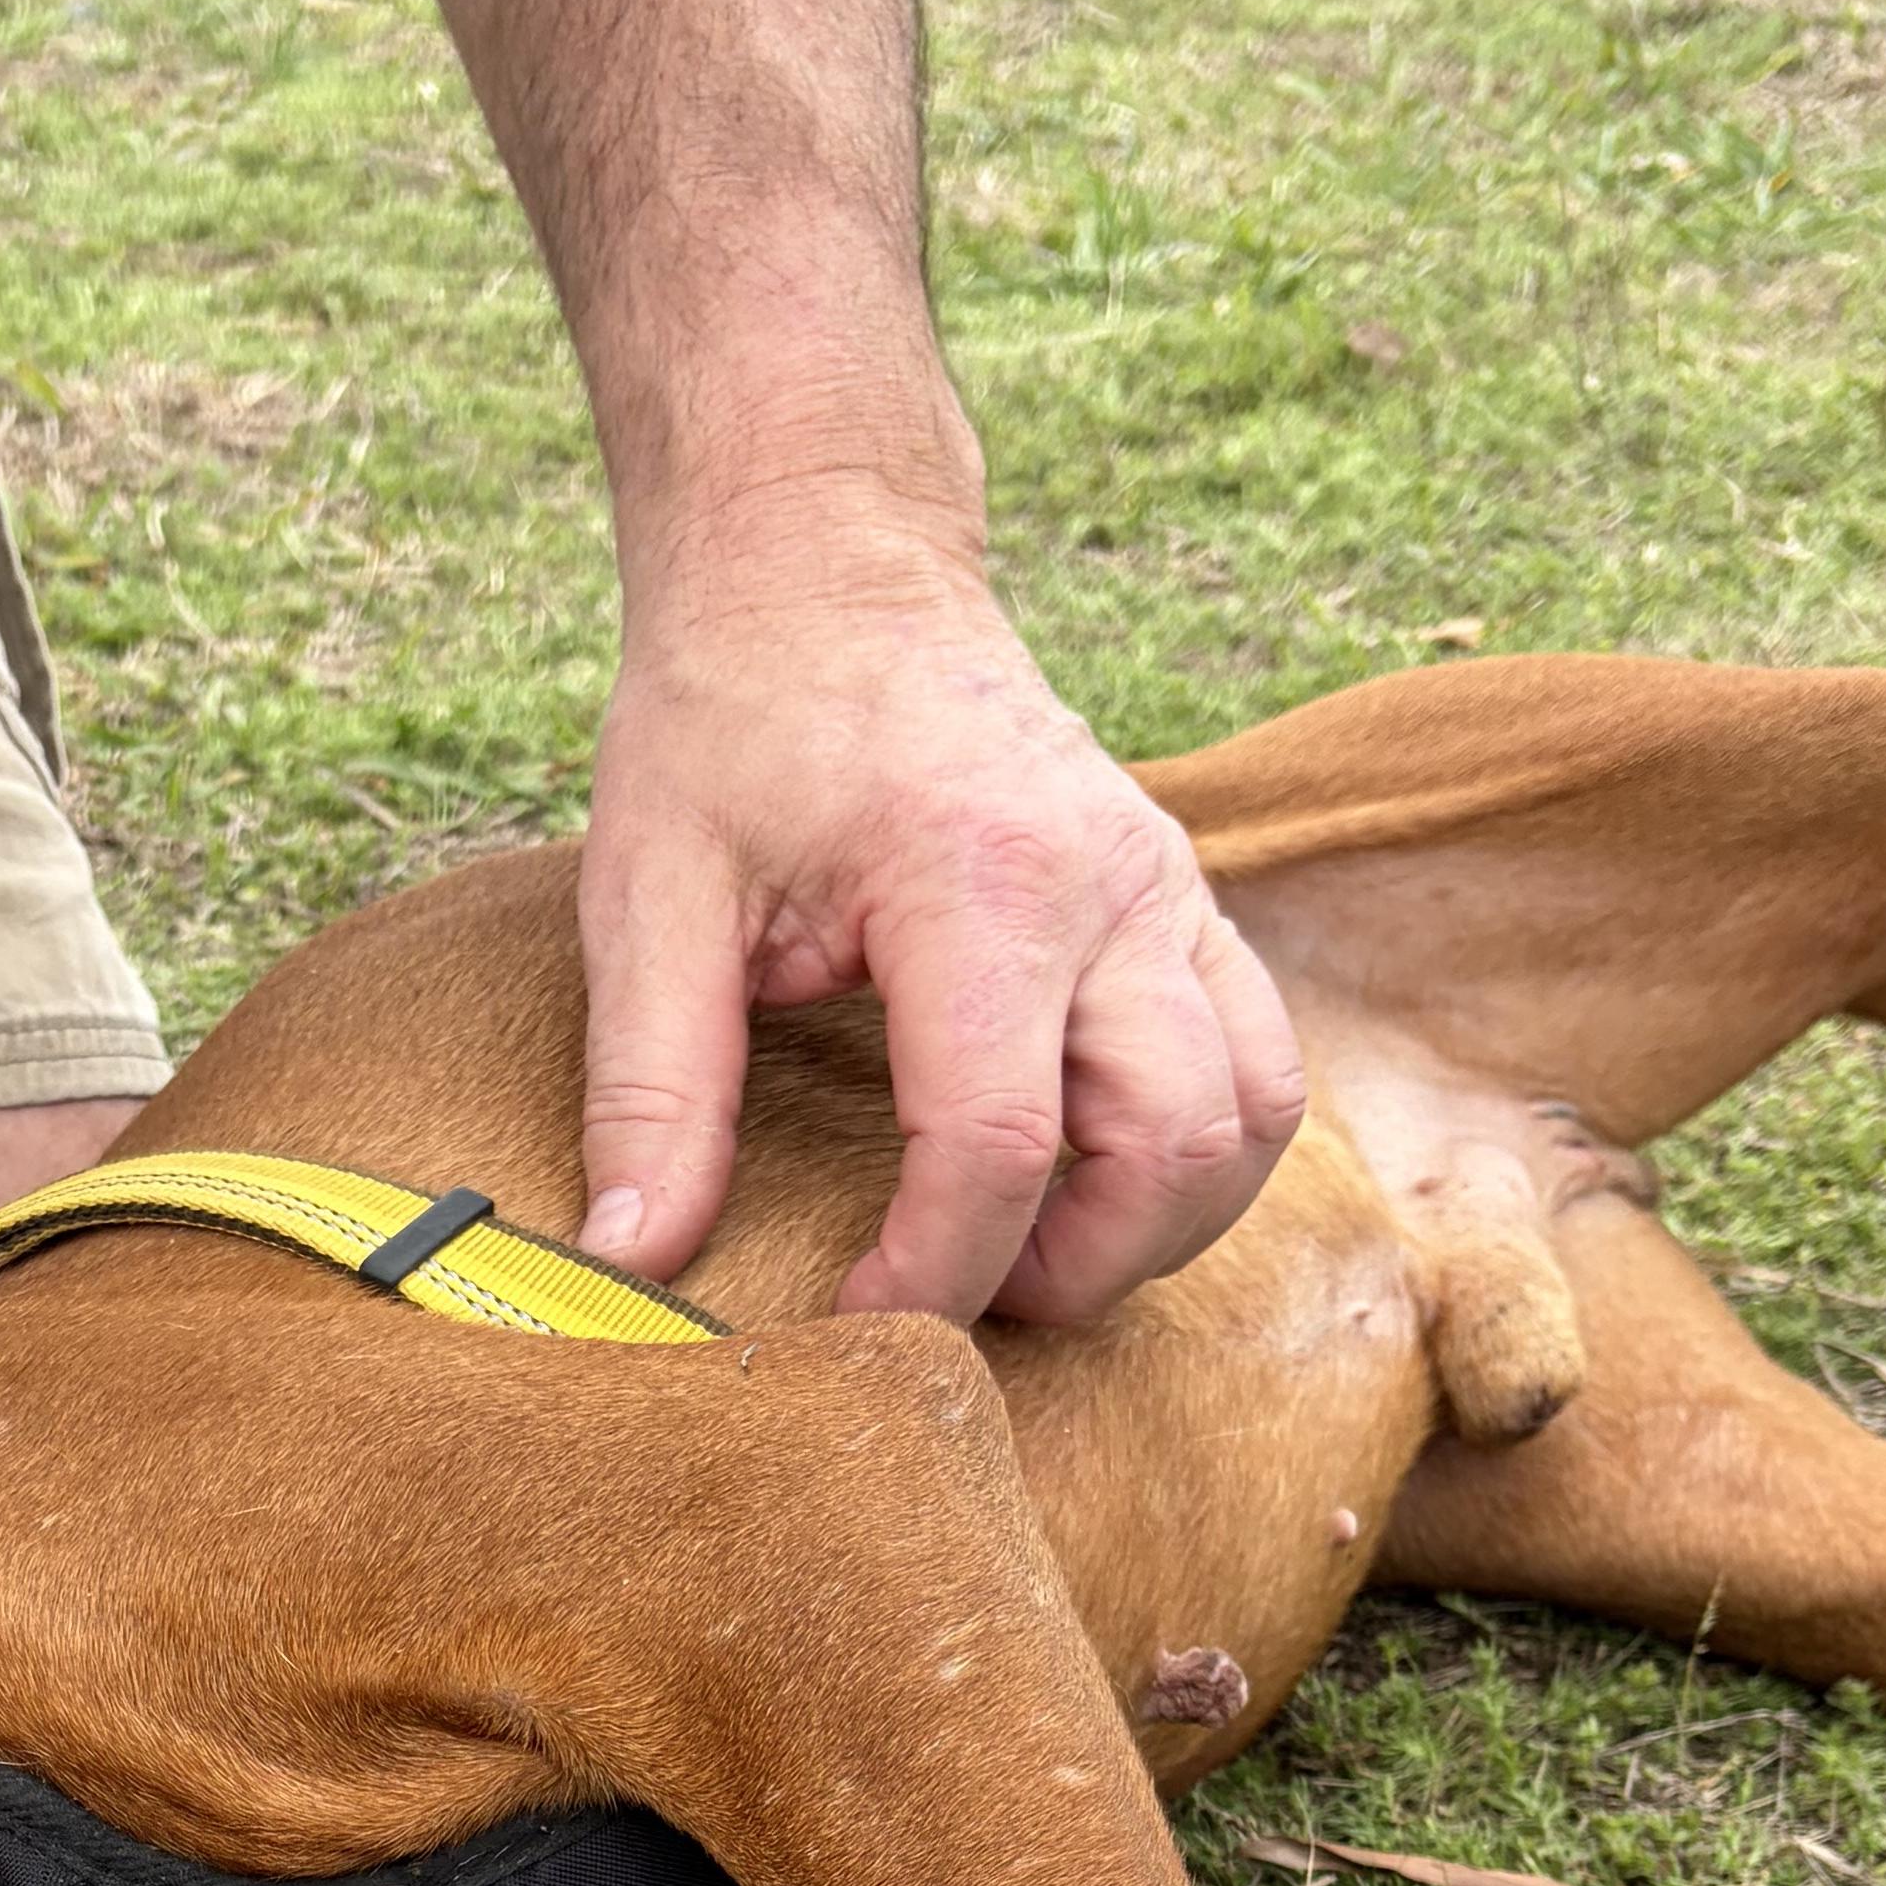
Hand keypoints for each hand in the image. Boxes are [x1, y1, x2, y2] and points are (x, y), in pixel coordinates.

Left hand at [576, 496, 1309, 1328]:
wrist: (828, 562)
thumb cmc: (733, 716)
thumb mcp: (649, 892)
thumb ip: (648, 1087)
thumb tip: (633, 1259)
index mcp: (975, 881)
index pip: (995, 1142)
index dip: (930, 1272)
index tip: (850, 1322)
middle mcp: (1108, 885)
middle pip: (1170, 1147)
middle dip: (1073, 1271)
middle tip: (956, 1303)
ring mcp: (1167, 886)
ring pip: (1248, 1115)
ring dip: (1157, 1223)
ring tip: (1025, 1253)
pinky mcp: (1181, 897)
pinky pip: (1251, 1059)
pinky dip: (1191, 1149)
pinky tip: (1080, 1174)